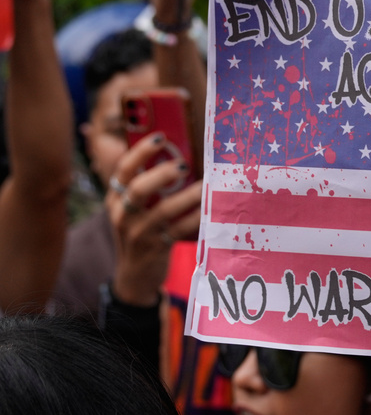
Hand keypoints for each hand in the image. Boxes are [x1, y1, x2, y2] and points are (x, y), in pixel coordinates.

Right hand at [107, 133, 201, 306]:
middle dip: (162, 174)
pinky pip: (179, 230)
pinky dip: (196, 218)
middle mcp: (122, 214)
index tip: (161, 138)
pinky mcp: (156, 248)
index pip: (123, 170)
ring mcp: (138, 233)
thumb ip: (147, 188)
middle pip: (138, 189)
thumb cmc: (140, 233)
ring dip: (188, 196)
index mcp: (116, 199)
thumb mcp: (132, 210)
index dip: (141, 152)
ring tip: (207, 185)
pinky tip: (211, 210)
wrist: (134, 276)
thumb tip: (178, 157)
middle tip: (183, 164)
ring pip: (163, 210)